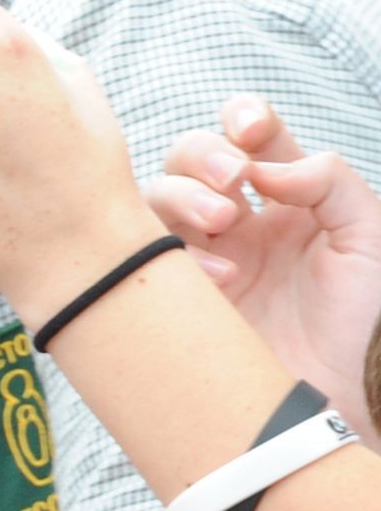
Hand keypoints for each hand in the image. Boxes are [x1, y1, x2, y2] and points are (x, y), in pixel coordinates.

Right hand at [145, 96, 380, 425]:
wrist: (344, 392)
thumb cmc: (366, 317)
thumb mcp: (368, 232)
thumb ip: (326, 180)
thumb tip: (264, 168)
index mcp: (287, 198)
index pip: (251, 136)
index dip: (242, 118)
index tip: (252, 132)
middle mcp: (239, 222)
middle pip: (189, 158)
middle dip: (202, 157)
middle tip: (233, 184)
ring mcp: (203, 260)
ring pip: (156, 201)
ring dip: (182, 198)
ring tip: (221, 222)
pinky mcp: (179, 301)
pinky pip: (150, 261)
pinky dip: (181, 256)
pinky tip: (221, 277)